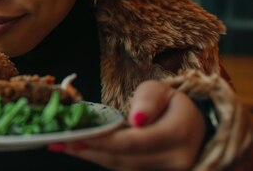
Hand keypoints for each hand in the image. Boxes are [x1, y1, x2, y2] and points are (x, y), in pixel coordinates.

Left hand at [56, 80, 205, 170]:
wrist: (194, 129)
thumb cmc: (173, 105)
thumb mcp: (162, 91)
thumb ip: (148, 100)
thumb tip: (136, 119)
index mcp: (178, 135)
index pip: (133, 142)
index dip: (102, 141)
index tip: (75, 136)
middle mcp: (174, 160)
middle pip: (122, 158)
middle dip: (87, 149)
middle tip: (57, 141)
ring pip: (119, 166)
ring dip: (89, 156)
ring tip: (60, 145)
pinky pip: (121, 168)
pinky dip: (99, 158)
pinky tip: (78, 149)